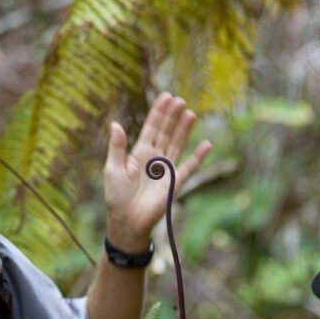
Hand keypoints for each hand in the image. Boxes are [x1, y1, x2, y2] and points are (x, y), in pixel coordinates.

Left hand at [103, 92, 210, 251]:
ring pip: (178, 144)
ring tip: (190, 113)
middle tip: (180, 100)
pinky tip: (207, 145)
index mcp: (139, 153)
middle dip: (173, 117)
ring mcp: (166, 170)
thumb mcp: (112, 169)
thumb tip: (115, 124)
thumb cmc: (116, 197)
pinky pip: (190, 167)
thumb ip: (117, 147)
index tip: (166, 97)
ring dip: (184, 130)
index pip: (151, 128)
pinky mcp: (176, 183)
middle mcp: (155, 158)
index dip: (159, 112)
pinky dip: (199, 157)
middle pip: (167, 133)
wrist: (127, 222)